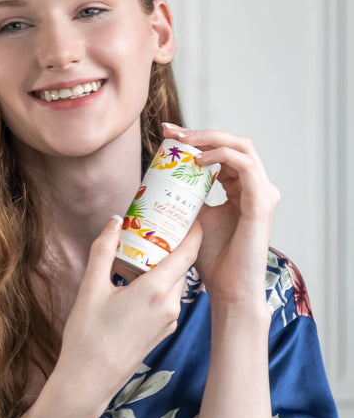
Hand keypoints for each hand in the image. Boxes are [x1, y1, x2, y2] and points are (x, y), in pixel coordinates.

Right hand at [50, 215, 202, 417]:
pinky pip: (167, 298)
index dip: (193, 229)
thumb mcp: (91, 288)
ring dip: (165, 264)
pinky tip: (139, 279)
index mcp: (155, 290)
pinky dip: (159, 283)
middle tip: (161, 223)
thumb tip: (114, 221)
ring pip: (175, 282)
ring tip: (146, 249)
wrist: (91, 378)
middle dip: (175, 243)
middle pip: (182, 265)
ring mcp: (169, 320)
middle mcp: (170, 305)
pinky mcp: (163, 330)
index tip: (188, 211)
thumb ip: (103, 251)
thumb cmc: (88, 335)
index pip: (187, 252)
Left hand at [162, 124, 278, 310]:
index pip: (222, 150)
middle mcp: (256, 186)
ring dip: (209, 138)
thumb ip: (184, 198)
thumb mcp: (192, 218)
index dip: (195, 137)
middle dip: (200, 132)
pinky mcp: (262, 202)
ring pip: (241, 146)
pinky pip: (245, 166)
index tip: (166, 133)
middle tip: (171, 131)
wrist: (228, 286)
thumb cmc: (211, 257)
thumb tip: (156, 182)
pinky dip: (221, 156)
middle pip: (233, 142)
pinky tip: (198, 160)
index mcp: (241, 188)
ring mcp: (262, 192)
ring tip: (182, 141)